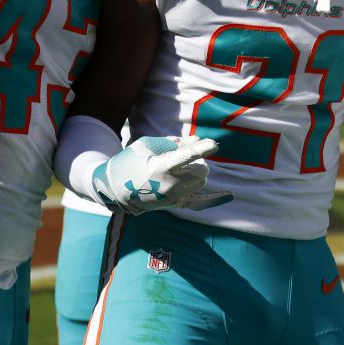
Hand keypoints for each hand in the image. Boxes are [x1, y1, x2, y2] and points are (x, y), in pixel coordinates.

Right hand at [92, 136, 231, 214]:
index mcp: (160, 166)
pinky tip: (229, 195)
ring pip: (202, 181)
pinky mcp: (175, 204)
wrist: (113, 189)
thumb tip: (199, 140)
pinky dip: (215, 199)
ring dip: (199, 172)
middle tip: (185, 158)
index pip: (187, 157)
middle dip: (199, 161)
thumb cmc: (130, 161)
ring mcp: (173, 197)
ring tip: (181, 169)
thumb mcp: (147, 145)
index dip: (202, 149)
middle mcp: (169, 184)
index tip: (213, 144)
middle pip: (201, 170)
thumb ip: (175, 142)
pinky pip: (200, 203)